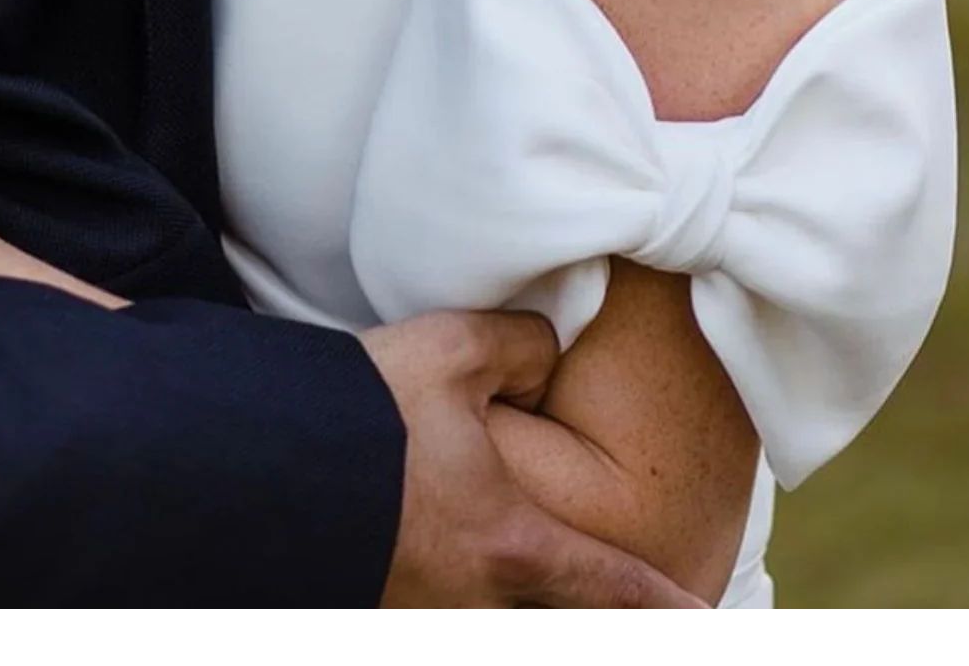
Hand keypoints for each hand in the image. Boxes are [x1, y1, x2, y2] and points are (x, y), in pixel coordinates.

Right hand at [361, 310, 703, 606]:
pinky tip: (427, 551)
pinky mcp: (376, 604)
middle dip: (588, 614)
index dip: (661, 605)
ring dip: (510, 596)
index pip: (610, 586)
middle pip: (552, 620)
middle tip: (619, 606)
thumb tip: (546, 355)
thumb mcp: (456, 351)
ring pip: (489, 614)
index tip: (701, 615)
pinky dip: (452, 592)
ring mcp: (421, 610)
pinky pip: (433, 608)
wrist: (266, 468)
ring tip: (506, 559)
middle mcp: (475, 595)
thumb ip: (522, 348)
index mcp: (512, 542)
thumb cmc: (367, 414)